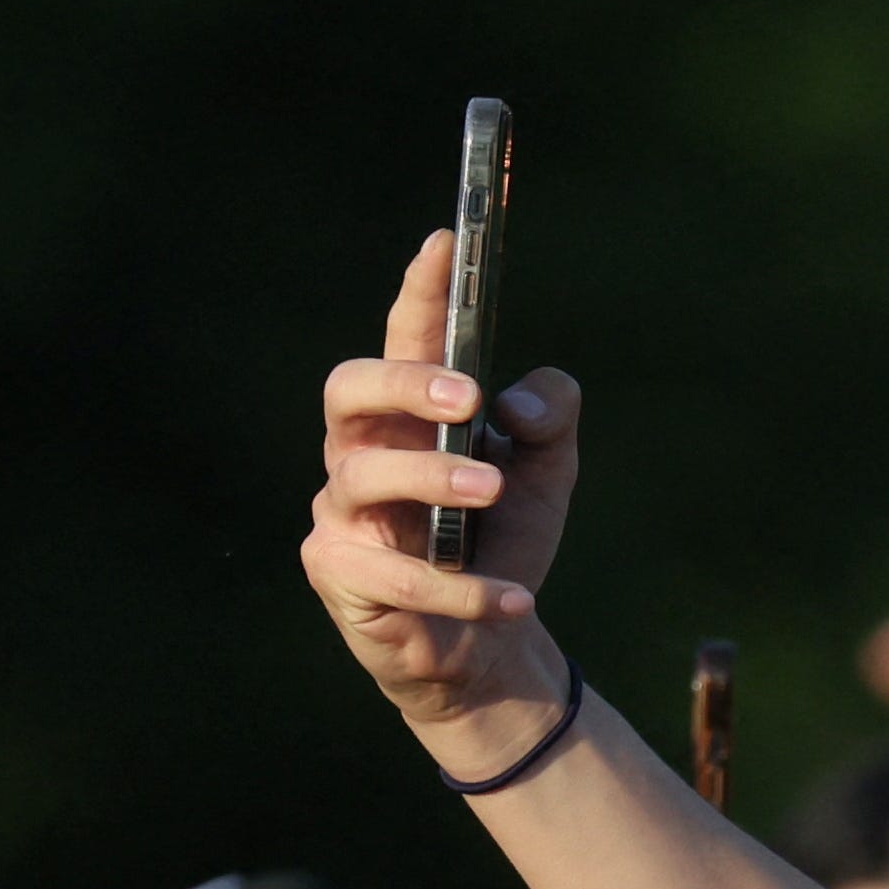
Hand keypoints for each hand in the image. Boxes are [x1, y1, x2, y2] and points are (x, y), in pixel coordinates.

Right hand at [302, 227, 590, 739]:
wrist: (489, 645)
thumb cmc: (504, 541)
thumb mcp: (546, 475)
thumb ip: (549, 420)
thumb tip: (517, 403)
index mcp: (411, 412)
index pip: (407, 336)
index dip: (421, 291)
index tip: (446, 243)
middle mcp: (361, 450)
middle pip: (348, 389)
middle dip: (402, 383)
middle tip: (466, 397)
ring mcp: (342, 511)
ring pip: (361, 476)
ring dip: (432, 480)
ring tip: (492, 493)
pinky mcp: (339, 573)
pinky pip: (393, 575)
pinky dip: (461, 589)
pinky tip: (515, 597)